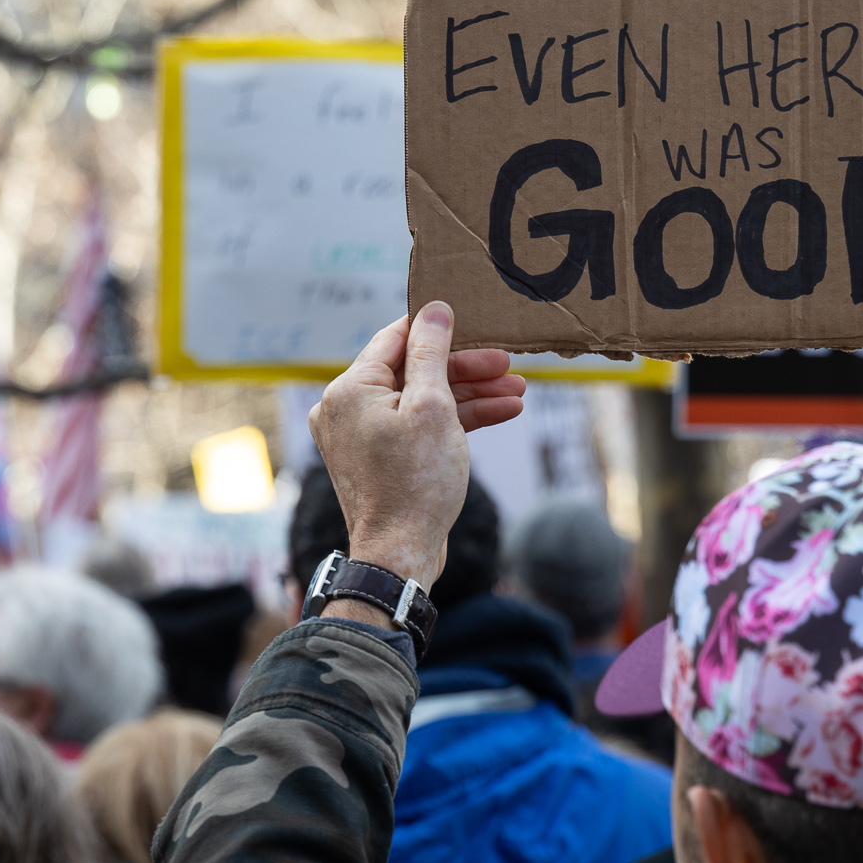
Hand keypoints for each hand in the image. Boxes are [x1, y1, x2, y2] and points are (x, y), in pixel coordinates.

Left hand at [308, 303, 524, 594]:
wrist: (400, 553)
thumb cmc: (415, 483)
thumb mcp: (432, 407)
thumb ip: (431, 353)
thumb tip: (433, 309)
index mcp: (350, 388)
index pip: (396, 337)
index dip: (439, 327)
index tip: (476, 322)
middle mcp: (346, 408)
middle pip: (413, 370)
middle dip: (465, 368)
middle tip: (509, 364)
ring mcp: (360, 435)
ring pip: (420, 399)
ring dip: (468, 394)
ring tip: (517, 391)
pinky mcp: (377, 457)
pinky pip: (416, 425)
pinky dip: (454, 420)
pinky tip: (500, 412)